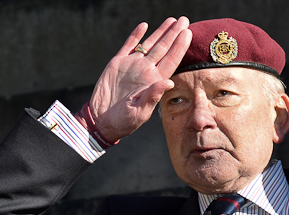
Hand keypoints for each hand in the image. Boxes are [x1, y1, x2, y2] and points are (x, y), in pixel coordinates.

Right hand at [83, 17, 191, 142]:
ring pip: (149, 44)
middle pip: (164, 48)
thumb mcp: (140, 113)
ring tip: (171, 20)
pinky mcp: (117, 64)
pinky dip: (136, 35)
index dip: (180, 47)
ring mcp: (132, 66)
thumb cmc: (123, 121)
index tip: (188, 33)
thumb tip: (169, 82)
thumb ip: (153, 97)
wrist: (101, 120)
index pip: (171, 61)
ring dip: (160, 32)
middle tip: (184, 20)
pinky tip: (144, 26)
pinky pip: (129, 46)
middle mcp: (146, 71)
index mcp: (154, 82)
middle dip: (174, 34)